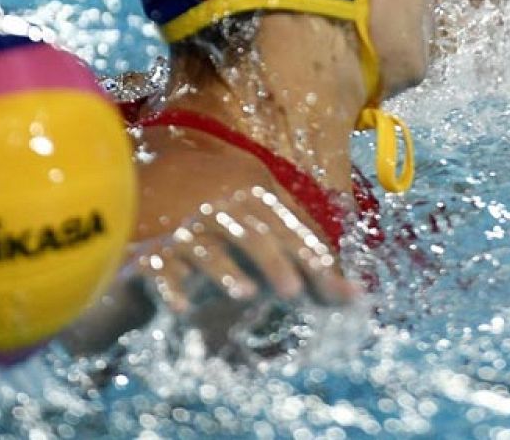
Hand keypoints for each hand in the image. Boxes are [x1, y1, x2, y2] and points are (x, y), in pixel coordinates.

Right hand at [131, 185, 360, 314]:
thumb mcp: (270, 255)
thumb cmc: (229, 248)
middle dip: (273, 262)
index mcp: (250, 199)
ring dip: (224, 272)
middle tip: (294, 292)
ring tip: (245, 295)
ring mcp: (181, 230)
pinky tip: (183, 311)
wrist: (154, 235)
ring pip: (205, 248)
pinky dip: (170, 288)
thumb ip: (311, 270)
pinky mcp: (149, 254)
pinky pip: (159, 268)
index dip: (307, 251)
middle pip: (250, 234)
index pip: (285, 225)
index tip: (327, 278)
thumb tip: (360, 296)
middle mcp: (217, 209)